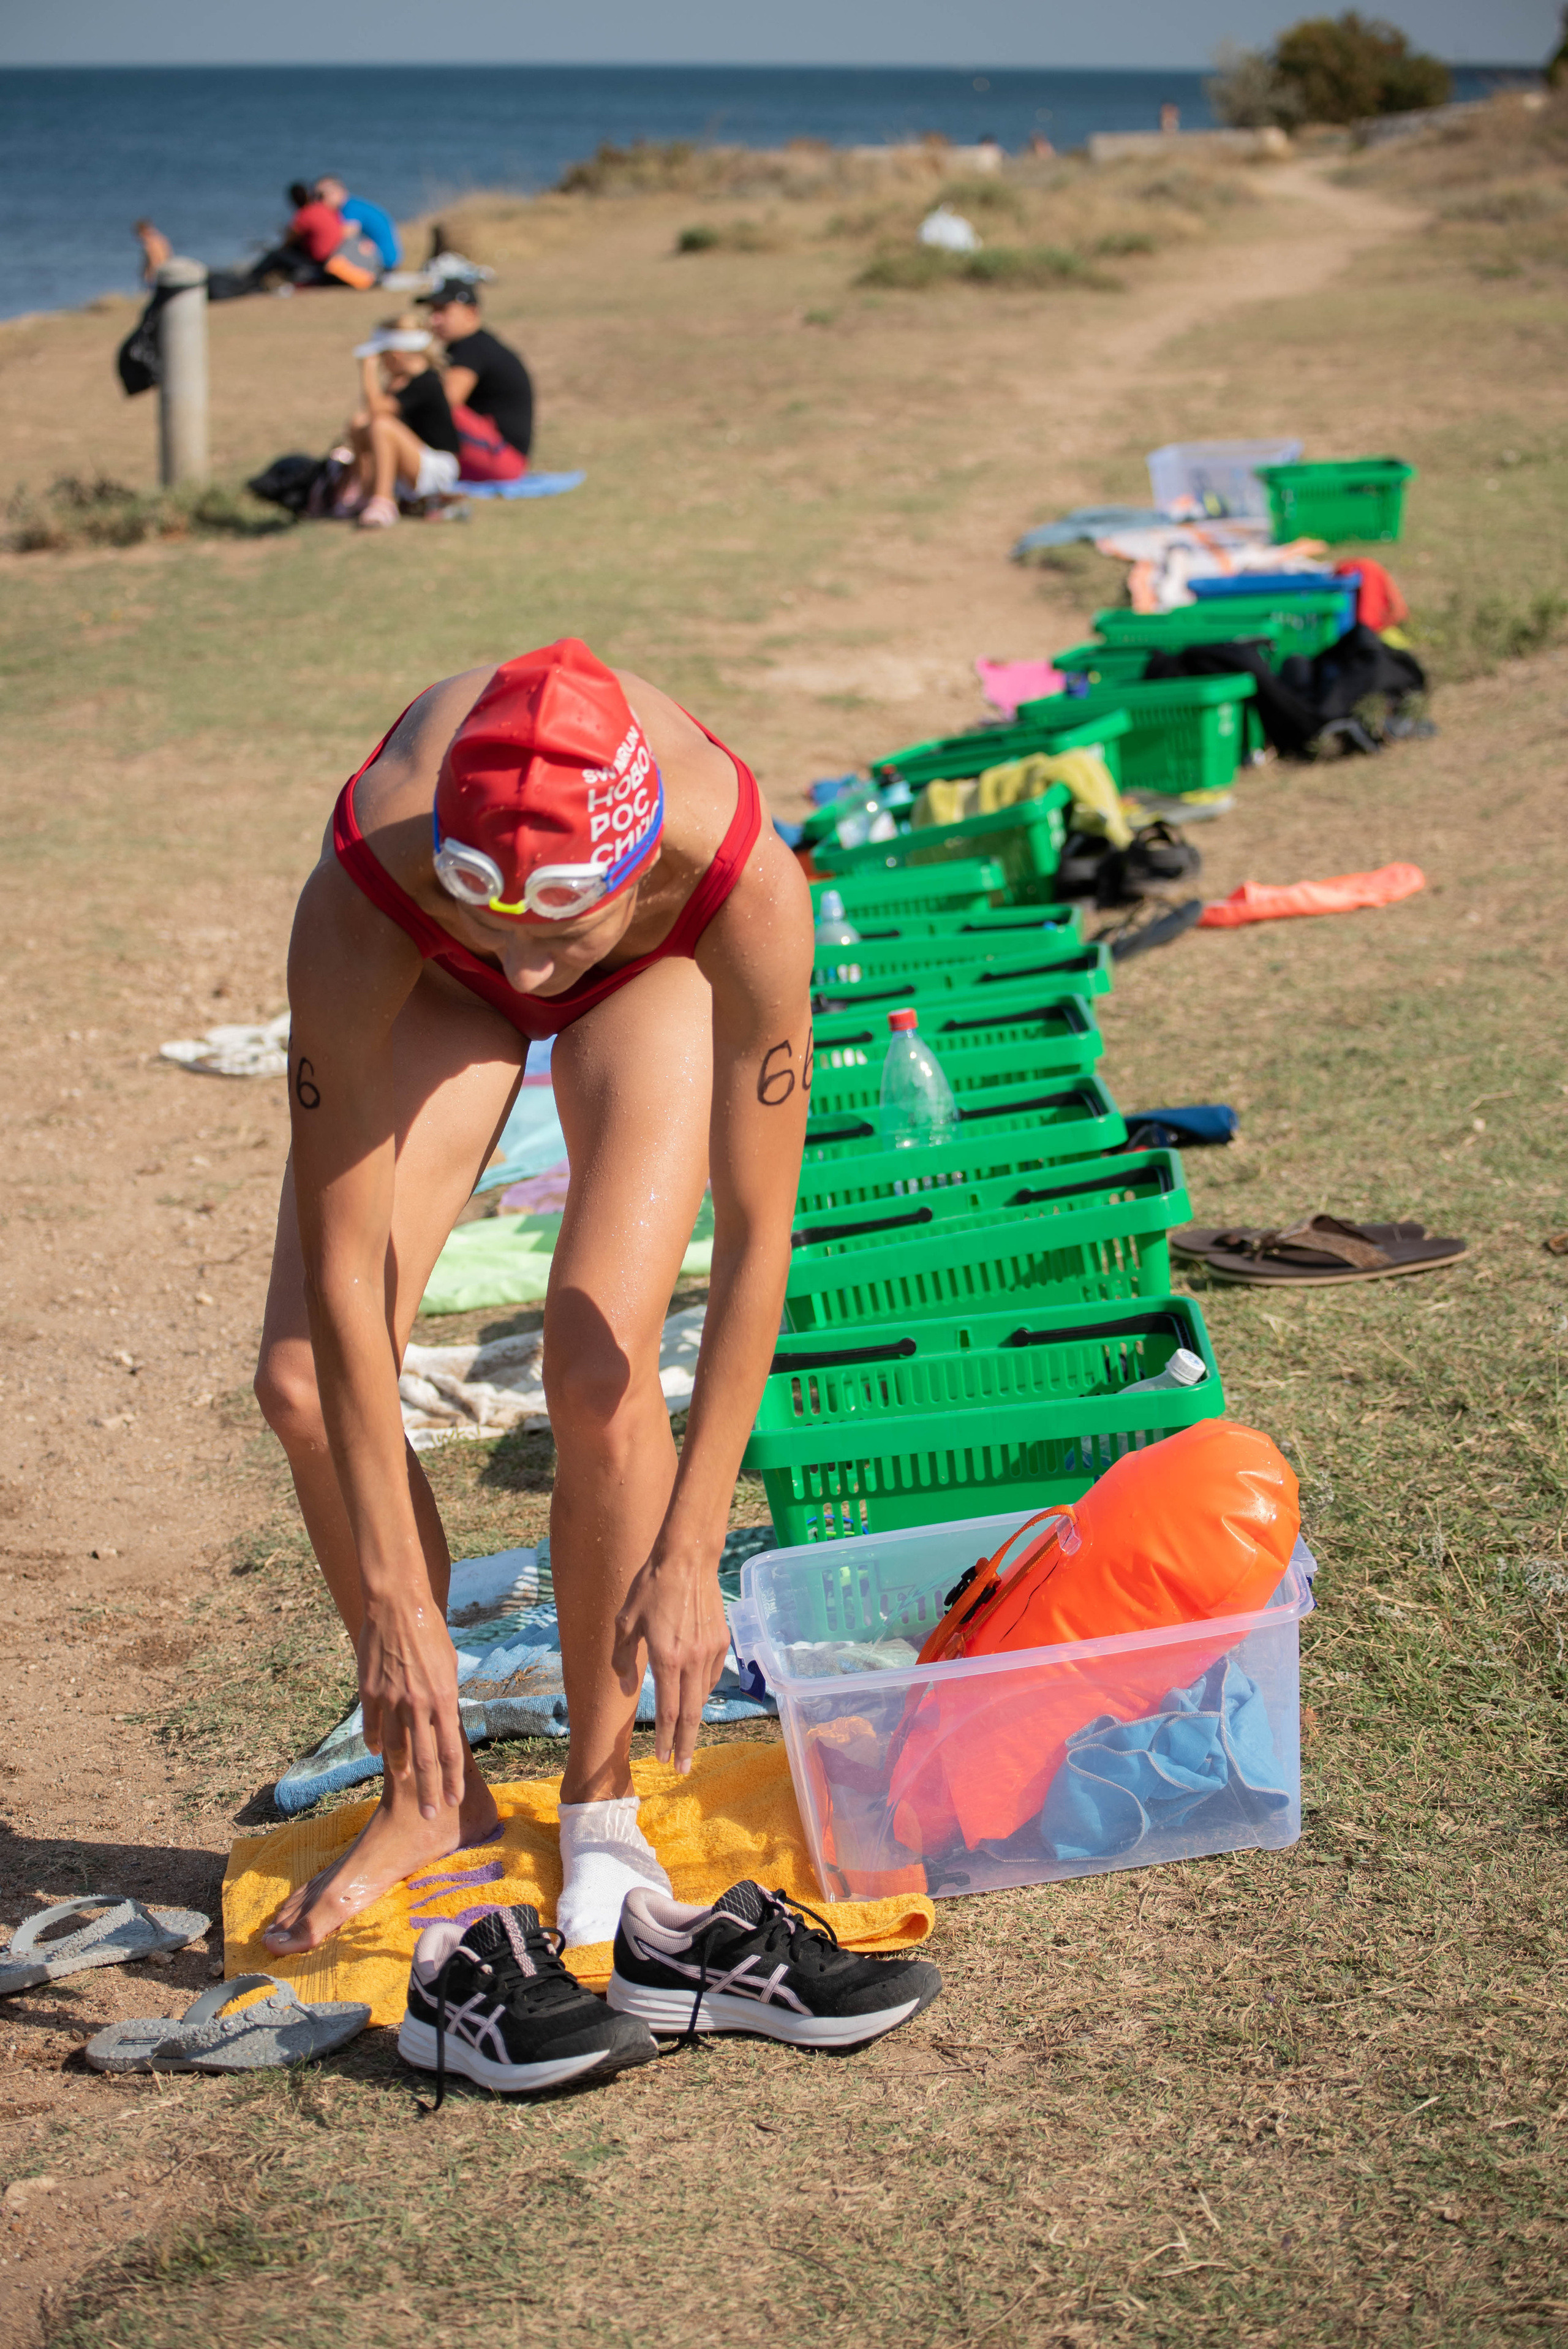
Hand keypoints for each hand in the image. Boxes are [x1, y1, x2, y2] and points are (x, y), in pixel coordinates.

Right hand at [357, 1593, 464, 1818]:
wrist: (398, 1607)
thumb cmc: (430, 1633)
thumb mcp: (449, 1666)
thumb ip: (446, 1698)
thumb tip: (446, 1722)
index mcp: (444, 1698)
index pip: (450, 1751)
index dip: (452, 1780)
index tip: (453, 1801)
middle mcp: (419, 1704)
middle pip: (425, 1760)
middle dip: (428, 1791)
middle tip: (428, 1814)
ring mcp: (392, 1700)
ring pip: (396, 1748)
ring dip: (401, 1771)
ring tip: (404, 1786)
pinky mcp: (369, 1693)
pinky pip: (372, 1728)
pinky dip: (376, 1745)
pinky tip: (378, 1755)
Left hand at [611, 1551, 730, 1774]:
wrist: (688, 1559)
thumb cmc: (651, 1587)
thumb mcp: (625, 1621)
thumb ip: (623, 1656)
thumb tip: (625, 1683)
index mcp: (667, 1659)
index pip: (666, 1710)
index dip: (663, 1739)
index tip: (660, 1759)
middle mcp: (692, 1660)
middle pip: (691, 1714)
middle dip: (685, 1745)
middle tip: (682, 1768)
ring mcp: (711, 1651)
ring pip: (703, 1695)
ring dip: (693, 1718)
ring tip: (685, 1735)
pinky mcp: (722, 1641)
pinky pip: (712, 1675)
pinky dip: (702, 1690)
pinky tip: (695, 1693)